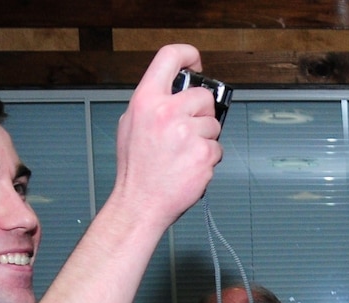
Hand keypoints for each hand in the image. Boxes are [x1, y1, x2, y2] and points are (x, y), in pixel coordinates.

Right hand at [110, 45, 223, 228]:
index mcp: (146, 100)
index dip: (188, 55)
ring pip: (214, 124)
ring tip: (185, 152)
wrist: (141, 201)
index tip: (195, 63)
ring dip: (206, 138)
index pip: (170, 57)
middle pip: (204, 96)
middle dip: (202, 113)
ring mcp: (187, 133)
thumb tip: (174, 91)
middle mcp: (167, 112)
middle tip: (188, 130)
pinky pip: (218, 147)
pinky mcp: (204, 153)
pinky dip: (209, 157)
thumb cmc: (136, 168)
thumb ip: (153, 103)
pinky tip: (190, 165)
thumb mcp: (130, 123)